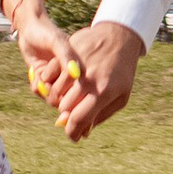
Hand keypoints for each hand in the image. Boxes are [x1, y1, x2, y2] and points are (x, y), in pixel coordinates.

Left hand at [13, 8, 83, 119]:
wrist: (29, 28)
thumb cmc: (45, 32)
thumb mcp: (57, 41)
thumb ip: (67, 56)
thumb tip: (77, 74)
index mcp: (78, 67)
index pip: (77, 90)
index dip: (64, 92)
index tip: (52, 81)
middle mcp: (70, 76)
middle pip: (65, 99)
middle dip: (51, 94)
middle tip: (43, 80)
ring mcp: (57, 79)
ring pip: (52, 98)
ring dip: (43, 90)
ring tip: (38, 77)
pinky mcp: (46, 80)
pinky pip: (42, 92)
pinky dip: (36, 86)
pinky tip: (35, 73)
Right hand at [58, 19, 144, 139]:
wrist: (119, 37)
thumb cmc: (122, 71)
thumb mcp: (120, 96)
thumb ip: (101, 115)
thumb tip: (83, 132)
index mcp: (103, 92)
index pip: (79, 119)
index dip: (72, 133)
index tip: (72, 137)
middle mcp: (89, 79)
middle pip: (65, 107)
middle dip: (66, 115)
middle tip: (72, 114)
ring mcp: (77, 64)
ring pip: (55, 91)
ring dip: (58, 100)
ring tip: (67, 99)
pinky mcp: (68, 53)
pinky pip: (50, 74)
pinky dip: (51, 83)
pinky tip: (59, 85)